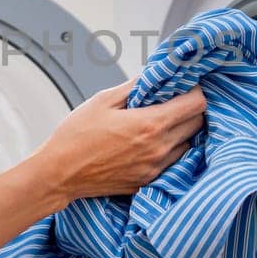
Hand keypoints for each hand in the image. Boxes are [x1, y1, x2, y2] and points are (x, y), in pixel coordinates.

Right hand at [31, 79, 206, 204]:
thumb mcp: (102, 100)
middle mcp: (158, 149)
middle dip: (190, 110)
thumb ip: (134, 86)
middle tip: (173, 102)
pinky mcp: (147, 182)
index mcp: (150, 125)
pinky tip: (150, 143)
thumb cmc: (75, 136)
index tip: (183, 87)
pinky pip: (172, 163)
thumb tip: (153, 75)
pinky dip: (169, 150)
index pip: (196, 105)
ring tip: (161, 123)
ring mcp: (155, 169)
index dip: (194, 91)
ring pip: (188, 145)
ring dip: (181, 132)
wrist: (59, 174)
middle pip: (197, 124)